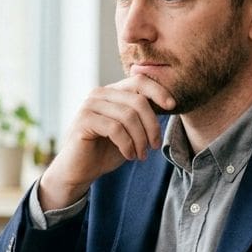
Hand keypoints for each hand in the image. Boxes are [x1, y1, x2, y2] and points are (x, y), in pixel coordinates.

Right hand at [38, 75, 173, 209]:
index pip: (139, 81)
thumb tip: (168, 103)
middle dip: (151, 126)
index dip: (158, 91)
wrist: (79, 170)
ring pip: (128, 116)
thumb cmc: (106, 150)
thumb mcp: (130, 131)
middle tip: (153, 146)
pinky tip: (129, 155)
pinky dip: (127, 145)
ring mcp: (89, 105)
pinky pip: (115, 128)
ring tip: (141, 155)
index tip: (172, 106)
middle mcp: (99, 94)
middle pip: (138, 101)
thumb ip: (142, 115)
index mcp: (112, 92)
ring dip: (140, 139)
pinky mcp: (84, 120)